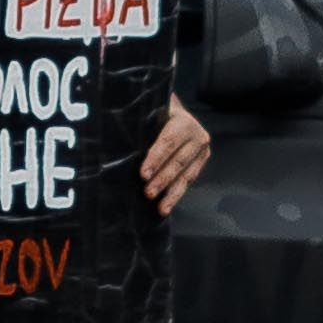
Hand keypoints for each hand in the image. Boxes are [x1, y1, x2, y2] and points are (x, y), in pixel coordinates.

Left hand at [140, 99, 211, 213]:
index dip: (156, 159)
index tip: (143, 174)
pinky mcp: (201, 161)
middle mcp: (198, 135)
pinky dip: (177, 194)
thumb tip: (120, 144)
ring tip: (161, 208)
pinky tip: (167, 205)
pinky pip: (189, 179)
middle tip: (148, 193)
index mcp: (184, 121)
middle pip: (178, 161)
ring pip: (187, 174)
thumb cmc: (155, 114)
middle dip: (163, 179)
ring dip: (172, 193)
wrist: (175, 113)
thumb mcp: (150, 114)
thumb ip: (140, 126)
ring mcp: (202, 150)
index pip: (168, 142)